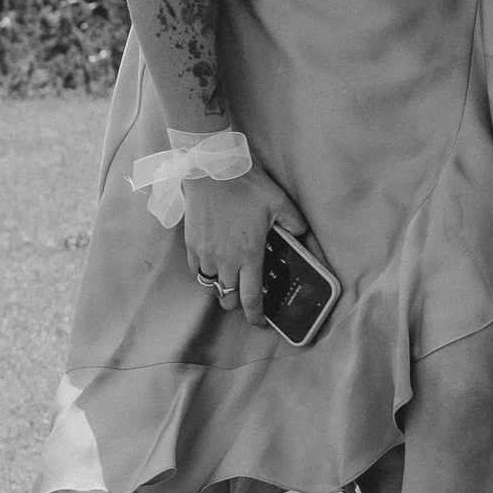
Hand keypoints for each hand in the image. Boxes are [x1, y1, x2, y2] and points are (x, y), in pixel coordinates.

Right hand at [181, 163, 307, 321]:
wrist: (211, 170)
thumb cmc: (246, 186)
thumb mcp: (279, 202)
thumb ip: (294, 222)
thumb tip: (301, 234)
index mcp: (249, 255)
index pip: (251, 299)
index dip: (256, 316)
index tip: (261, 322)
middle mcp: (225, 261)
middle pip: (228, 299)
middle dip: (238, 304)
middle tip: (247, 296)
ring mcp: (206, 254)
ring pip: (212, 286)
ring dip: (222, 288)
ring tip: (231, 279)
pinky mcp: (191, 245)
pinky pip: (197, 270)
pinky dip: (206, 274)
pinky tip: (214, 265)